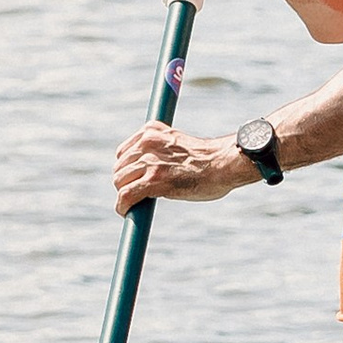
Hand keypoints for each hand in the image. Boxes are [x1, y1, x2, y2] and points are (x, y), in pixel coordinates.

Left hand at [112, 124, 253, 211]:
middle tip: (136, 195)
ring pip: (120, 182)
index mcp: (152, 131)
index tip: (134, 180)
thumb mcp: (177, 143)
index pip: (124, 152)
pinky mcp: (153, 180)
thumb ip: (160, 149)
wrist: (223, 164)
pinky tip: (125, 211)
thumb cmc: (207, 158)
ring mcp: (149, 161)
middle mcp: (147, 142)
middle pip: (119, 167)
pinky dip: (122, 206)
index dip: (127, 169)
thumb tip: (148, 169)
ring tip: (134, 204)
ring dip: (124, 195)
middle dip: (125, 183)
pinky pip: (126, 195)